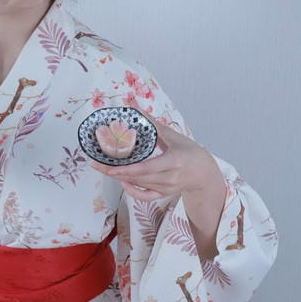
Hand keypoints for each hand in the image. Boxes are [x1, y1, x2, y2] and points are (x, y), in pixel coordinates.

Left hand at [91, 115, 222, 203]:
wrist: (204, 173)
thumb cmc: (190, 151)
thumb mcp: (173, 135)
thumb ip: (151, 122)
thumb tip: (133, 104)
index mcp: (175, 161)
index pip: (148, 168)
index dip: (128, 169)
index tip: (111, 167)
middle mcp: (171, 177)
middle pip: (139, 178)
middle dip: (116, 172)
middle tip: (96, 164)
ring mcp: (167, 188)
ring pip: (140, 185)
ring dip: (121, 178)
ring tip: (104, 168)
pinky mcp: (164, 195)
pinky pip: (144, 196)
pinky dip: (131, 191)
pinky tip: (121, 181)